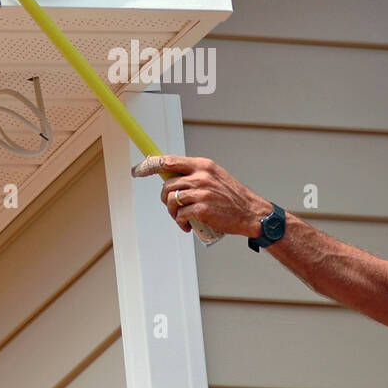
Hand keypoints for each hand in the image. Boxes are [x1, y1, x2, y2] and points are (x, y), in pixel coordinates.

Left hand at [130, 154, 272, 238]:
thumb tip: (169, 176)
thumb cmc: (231, 196)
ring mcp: (201, 193)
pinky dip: (180, 223)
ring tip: (180, 218)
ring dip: (171, 212)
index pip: (168, 161)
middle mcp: (200, 176)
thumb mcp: (214, 176)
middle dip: (164, 198)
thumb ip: (194, 174)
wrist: (250, 212)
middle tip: (172, 207)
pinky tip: (188, 226)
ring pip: (170, 200)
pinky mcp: (202, 210)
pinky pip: (179, 215)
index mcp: (202, 165)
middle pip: (167, 184)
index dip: (149, 165)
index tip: (137, 170)